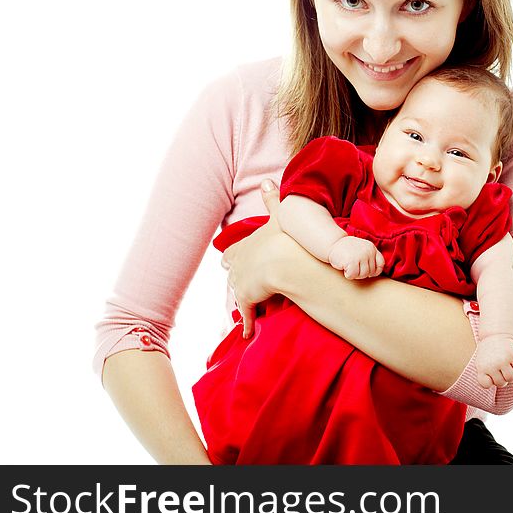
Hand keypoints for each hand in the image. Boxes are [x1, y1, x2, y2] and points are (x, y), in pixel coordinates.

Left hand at [222, 179, 290, 337]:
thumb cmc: (285, 237)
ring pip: (237, 292)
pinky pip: (248, 315)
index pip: (233, 252)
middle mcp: (239, 264)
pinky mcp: (249, 299)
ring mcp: (242, 283)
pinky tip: (247, 333)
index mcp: (246, 246)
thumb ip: (272, 199)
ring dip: (240, 299)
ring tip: (242, 305)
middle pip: (231, 271)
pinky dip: (247, 324)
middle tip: (234, 277)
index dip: (232, 255)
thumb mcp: (280, 215)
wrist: (285, 261)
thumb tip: (266, 180)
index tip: (228, 258)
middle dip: (233, 274)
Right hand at [328, 236, 384, 279]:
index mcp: (372, 248)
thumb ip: (370, 258)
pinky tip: (344, 266)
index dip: (374, 271)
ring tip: (349, 266)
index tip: (365, 270)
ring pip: (363, 275)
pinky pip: (353, 275)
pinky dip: (347, 274)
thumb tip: (374, 273)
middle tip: (353, 266)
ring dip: (355, 274)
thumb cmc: (347, 250)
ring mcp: (361, 256)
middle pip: (370, 272)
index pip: (381, 264)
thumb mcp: (362, 250)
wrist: (333, 243)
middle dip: (361, 273)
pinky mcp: (352, 261)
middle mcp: (368, 251)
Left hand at [475, 334, 512, 388]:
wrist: (496, 334)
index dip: (490, 381)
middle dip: (502, 378)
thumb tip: (493, 385)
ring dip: (511, 376)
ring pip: (512, 379)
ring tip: (507, 368)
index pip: (486, 385)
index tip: (489, 373)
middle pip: (501, 383)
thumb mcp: (481, 363)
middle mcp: (492, 365)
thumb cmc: (488, 353)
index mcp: (482, 367)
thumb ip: (485, 376)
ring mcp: (504, 360)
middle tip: (500, 369)